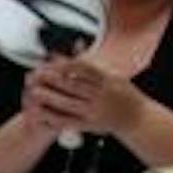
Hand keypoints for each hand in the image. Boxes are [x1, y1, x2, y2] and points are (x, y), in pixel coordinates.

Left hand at [23, 57, 142, 137]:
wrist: (138, 119)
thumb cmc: (124, 95)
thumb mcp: (115, 76)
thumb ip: (95, 65)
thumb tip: (78, 47)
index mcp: (108, 80)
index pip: (83, 70)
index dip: (65, 65)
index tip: (50, 61)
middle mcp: (101, 95)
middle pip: (72, 85)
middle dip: (52, 80)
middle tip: (35, 74)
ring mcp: (95, 110)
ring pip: (68, 103)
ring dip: (49, 97)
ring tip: (33, 92)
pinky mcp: (90, 125)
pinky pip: (69, 120)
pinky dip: (54, 117)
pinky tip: (42, 113)